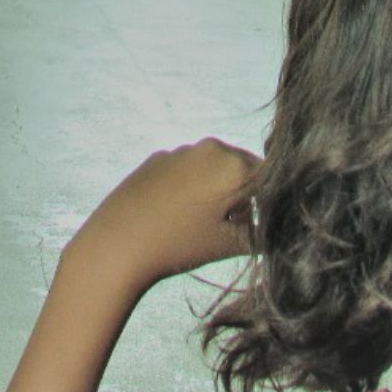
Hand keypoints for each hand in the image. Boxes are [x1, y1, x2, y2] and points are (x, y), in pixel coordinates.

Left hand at [64, 138, 260, 292]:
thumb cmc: (179, 244)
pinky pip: (186, 169)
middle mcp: (210, 148)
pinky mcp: (156, 159)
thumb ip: (261, 232)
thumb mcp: (230, 244)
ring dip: (216, 189)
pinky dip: (190, 186)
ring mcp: (180, 151)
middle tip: (227, 227)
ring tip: (197, 223)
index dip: (268, 202)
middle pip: (242, 168)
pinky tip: (174, 213)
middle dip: (243, 193)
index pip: (270, 176)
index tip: (255, 224)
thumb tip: (275, 226)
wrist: (116, 244)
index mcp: (234, 164)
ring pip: (213, 167)